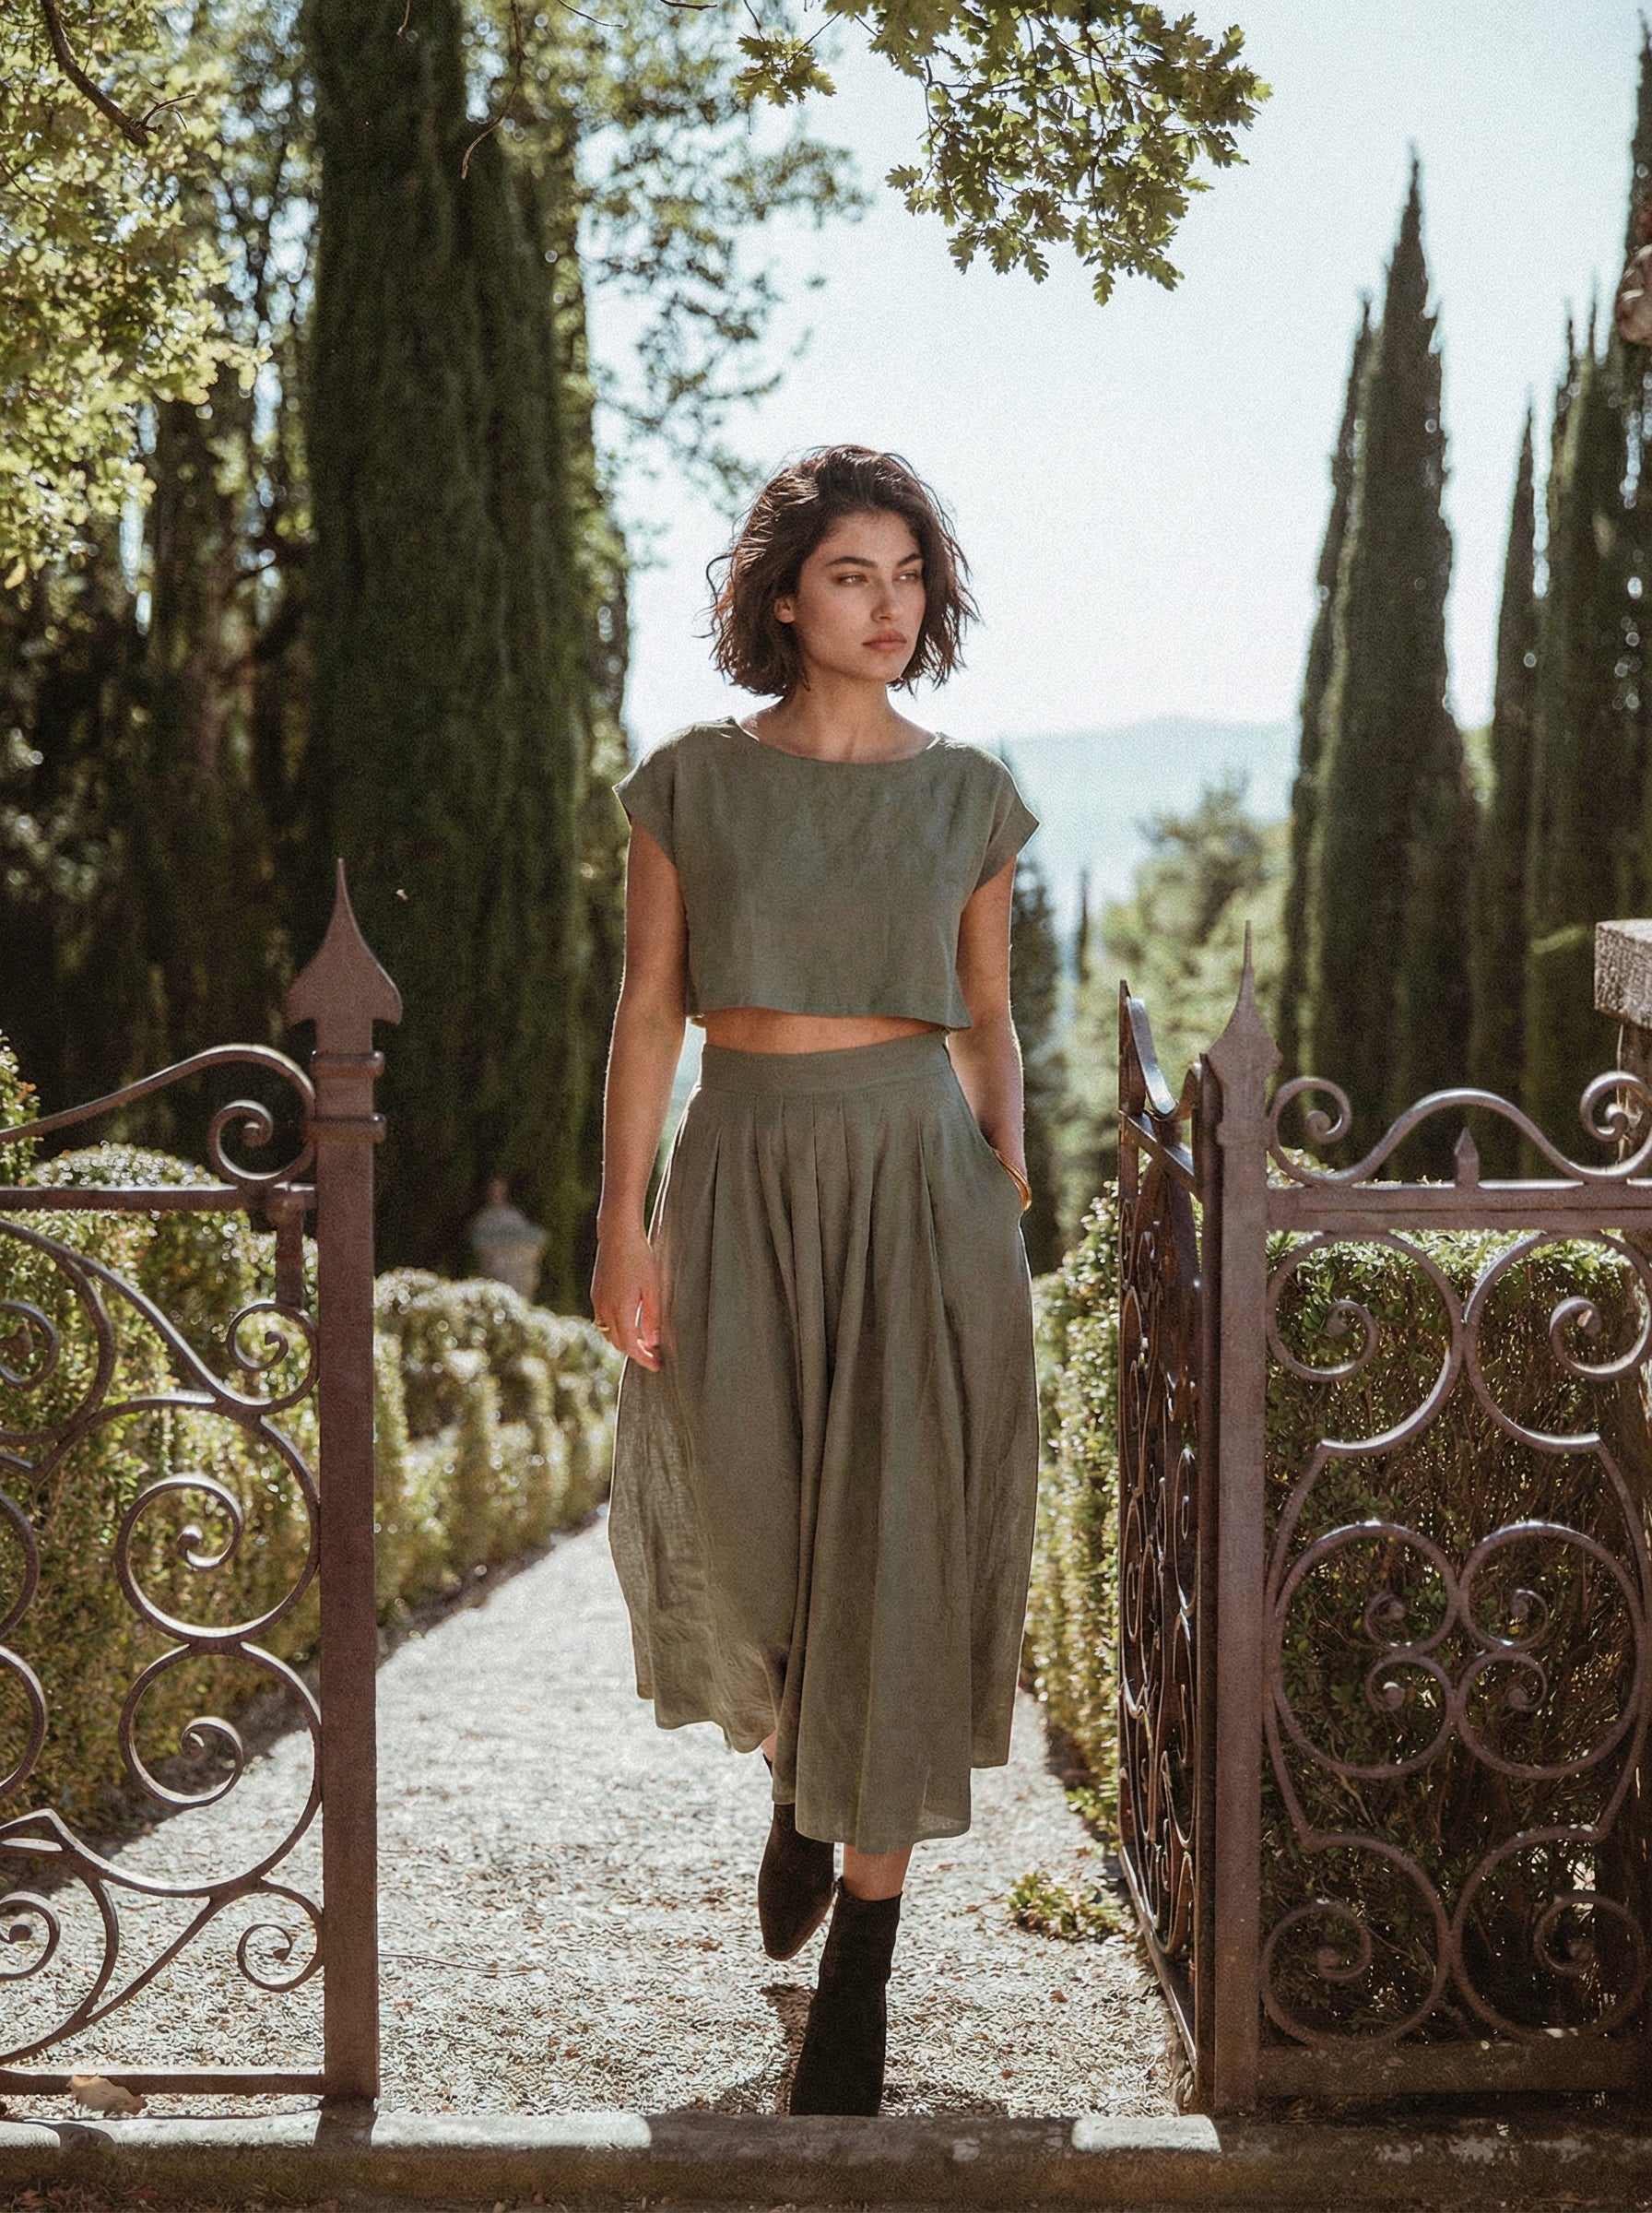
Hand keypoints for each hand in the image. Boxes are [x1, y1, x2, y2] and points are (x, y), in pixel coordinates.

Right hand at [591, 1224, 662, 1368]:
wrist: (617, 1235)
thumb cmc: (639, 1258)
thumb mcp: (652, 1288)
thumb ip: (652, 1317)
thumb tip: (653, 1342)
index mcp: (620, 1310)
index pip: (631, 1346)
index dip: (644, 1359)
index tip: (657, 1366)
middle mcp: (605, 1310)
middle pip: (618, 1344)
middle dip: (635, 1353)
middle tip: (654, 1355)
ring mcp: (597, 1302)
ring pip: (609, 1334)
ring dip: (624, 1342)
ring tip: (643, 1343)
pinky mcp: (596, 1294)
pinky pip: (604, 1322)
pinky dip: (616, 1330)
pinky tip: (629, 1325)